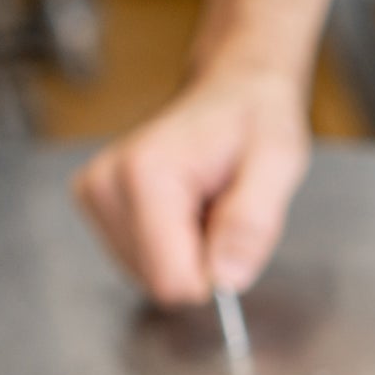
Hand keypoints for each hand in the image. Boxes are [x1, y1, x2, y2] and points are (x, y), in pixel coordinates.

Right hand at [73, 65, 309, 305]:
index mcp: (145, 175)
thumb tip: (226, 280)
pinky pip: (143, 261)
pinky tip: (189, 209)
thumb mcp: (277, 165)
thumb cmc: (256, 122)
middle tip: (222, 214)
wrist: (233, 91)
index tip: (232, 234)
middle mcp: (108, 184)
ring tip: (207, 206)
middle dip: (202, 262)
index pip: (172, 281)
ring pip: (151, 276)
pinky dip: (174, 246)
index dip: (215, 275)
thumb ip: (252, 223)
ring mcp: (97, 194)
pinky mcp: (98, 203)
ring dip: (189, 254)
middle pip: (161, 283)